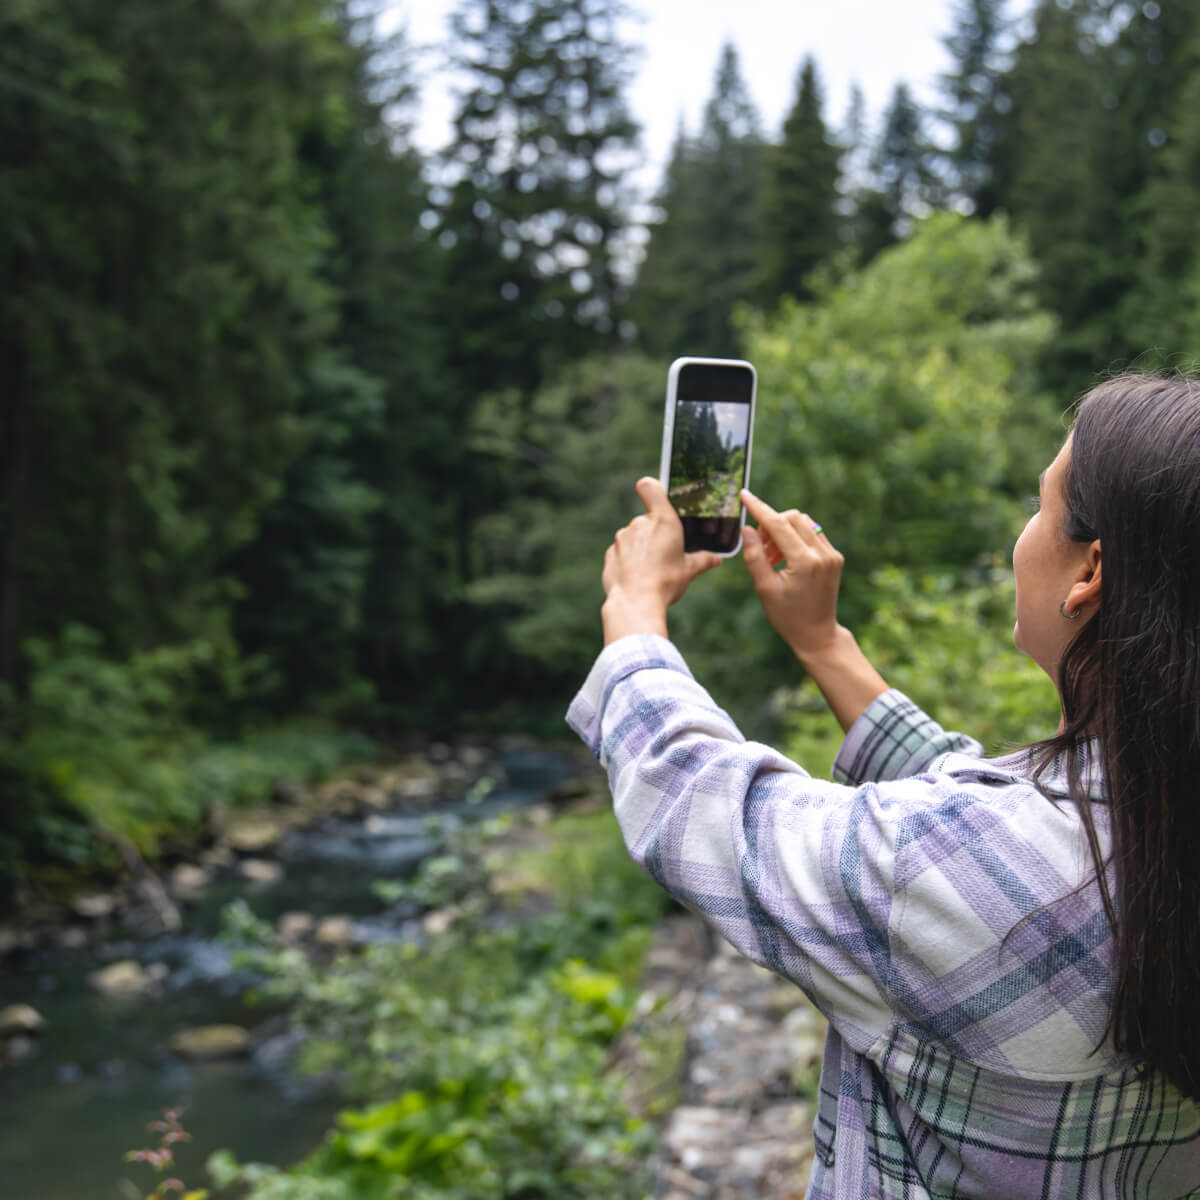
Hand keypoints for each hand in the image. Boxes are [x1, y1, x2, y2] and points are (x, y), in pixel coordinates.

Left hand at [601, 477, 722, 642]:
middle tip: (666, 555)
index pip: (650, 487)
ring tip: (652, 570)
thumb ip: (703, 560)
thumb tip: (716, 559)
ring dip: (641, 548)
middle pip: (647, 520)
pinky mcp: (610, 554)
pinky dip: (628, 561)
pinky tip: (637, 577)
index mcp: (663, 520)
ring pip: (634, 537)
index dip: (652, 488)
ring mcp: (622, 538)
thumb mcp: (690, 571)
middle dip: (655, 534)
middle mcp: (639, 523)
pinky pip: (622, 552)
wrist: (635, 602)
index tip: (657, 498)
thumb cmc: (666, 582)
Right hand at [740, 489, 844, 662]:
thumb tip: (747, 529)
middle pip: (793, 517)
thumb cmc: (787, 616)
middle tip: (760, 548)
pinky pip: (813, 534)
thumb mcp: (764, 588)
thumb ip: (754, 556)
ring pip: (804, 522)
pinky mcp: (835, 557)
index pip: (779, 524)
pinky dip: (795, 538)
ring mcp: (832, 554)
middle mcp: (822, 554)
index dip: (759, 508)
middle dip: (772, 524)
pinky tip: (785, 559)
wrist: (817, 634)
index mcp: (804, 562)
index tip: (745, 495)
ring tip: (772, 557)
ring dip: (783, 531)